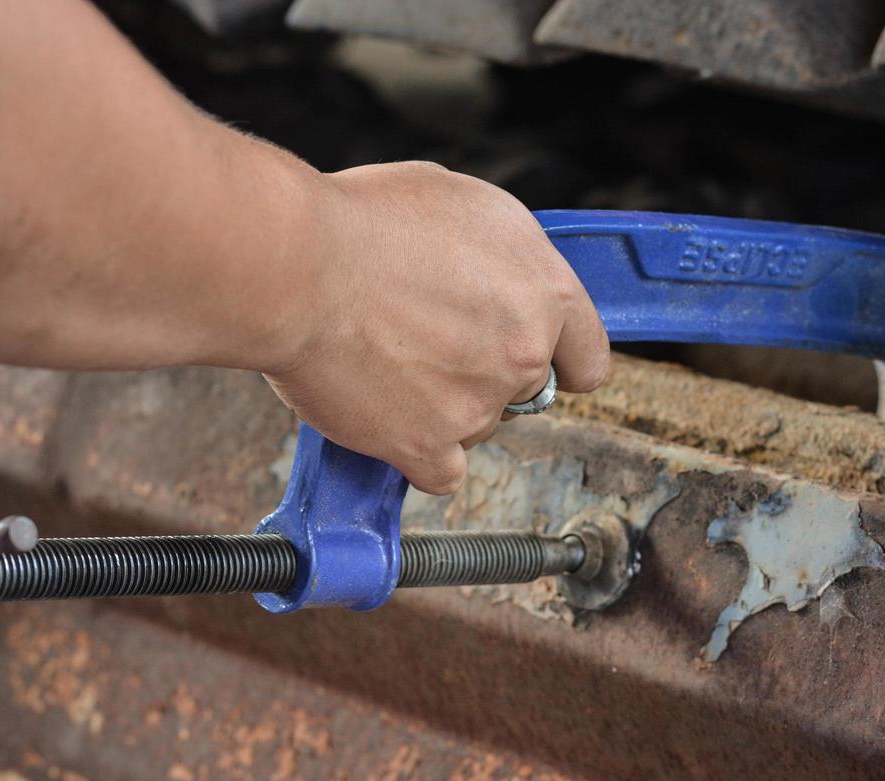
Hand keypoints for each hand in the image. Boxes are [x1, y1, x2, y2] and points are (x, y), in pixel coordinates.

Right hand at [263, 161, 609, 495]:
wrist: (295, 268)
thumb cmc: (363, 222)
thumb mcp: (459, 204)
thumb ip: (500, 255)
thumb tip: (498, 275)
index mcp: (545, 291)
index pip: (588, 355)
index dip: (560, 356)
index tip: (540, 359)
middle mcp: (524, 354)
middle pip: (526, 390)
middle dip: (487, 372)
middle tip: (431, 342)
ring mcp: (478, 406)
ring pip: (479, 427)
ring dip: (445, 410)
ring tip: (389, 363)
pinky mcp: (427, 446)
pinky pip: (441, 472)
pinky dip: (418, 453)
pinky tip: (390, 420)